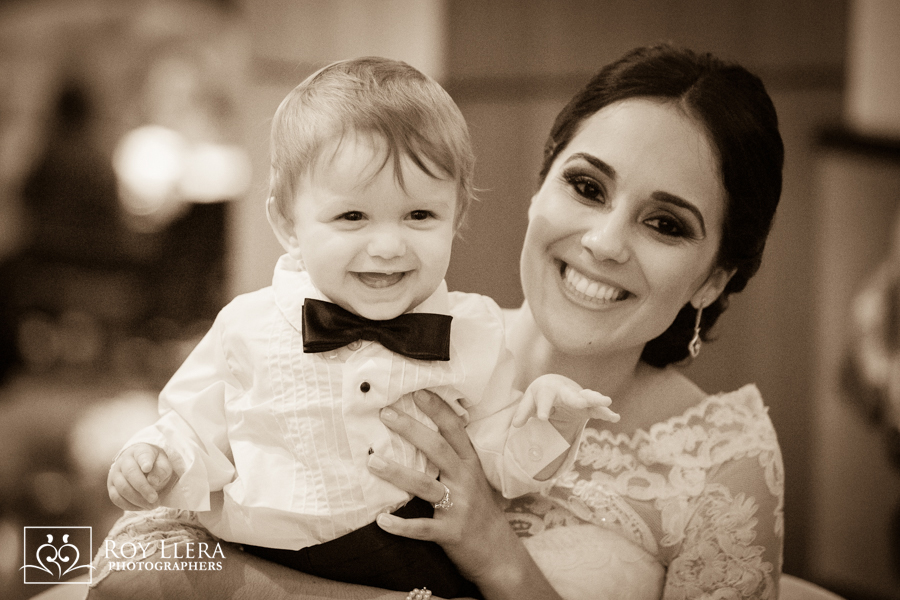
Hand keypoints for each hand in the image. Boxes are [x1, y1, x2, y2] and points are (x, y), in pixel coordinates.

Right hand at [107, 443, 173, 510]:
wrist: (142, 467)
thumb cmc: (155, 465)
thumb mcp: (163, 464)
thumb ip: (161, 470)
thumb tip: (153, 481)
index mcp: (140, 451)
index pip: (142, 455)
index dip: (144, 461)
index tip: (147, 467)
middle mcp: (124, 460)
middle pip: (130, 474)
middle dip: (143, 489)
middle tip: (154, 499)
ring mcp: (115, 473)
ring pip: (122, 488)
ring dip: (137, 500)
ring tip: (152, 506)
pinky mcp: (111, 486)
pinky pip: (116, 498)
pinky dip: (129, 505)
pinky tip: (141, 507)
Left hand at [367, 390, 562, 598]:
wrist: (498, 552)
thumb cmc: (478, 511)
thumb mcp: (471, 479)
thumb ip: (451, 459)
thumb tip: (418, 432)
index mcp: (470, 465)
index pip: (455, 430)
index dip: (438, 409)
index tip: (417, 391)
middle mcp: (466, 481)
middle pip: (438, 449)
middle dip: (411, 430)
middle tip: (386, 414)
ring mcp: (459, 507)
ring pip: (426, 485)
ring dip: (397, 473)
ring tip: (373, 462)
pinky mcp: (451, 533)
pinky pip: (423, 528)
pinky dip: (401, 525)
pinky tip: (381, 520)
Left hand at [512, 373, 619, 427]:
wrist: (555, 385)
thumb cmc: (541, 395)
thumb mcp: (530, 401)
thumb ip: (524, 412)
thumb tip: (516, 425)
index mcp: (549, 390)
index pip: (546, 399)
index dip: (543, 408)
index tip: (542, 418)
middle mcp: (566, 392)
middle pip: (572, 395)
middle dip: (577, 398)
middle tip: (582, 403)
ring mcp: (579, 399)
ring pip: (589, 398)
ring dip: (597, 400)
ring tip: (607, 401)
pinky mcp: (588, 407)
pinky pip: (598, 410)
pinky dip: (606, 413)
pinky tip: (616, 417)